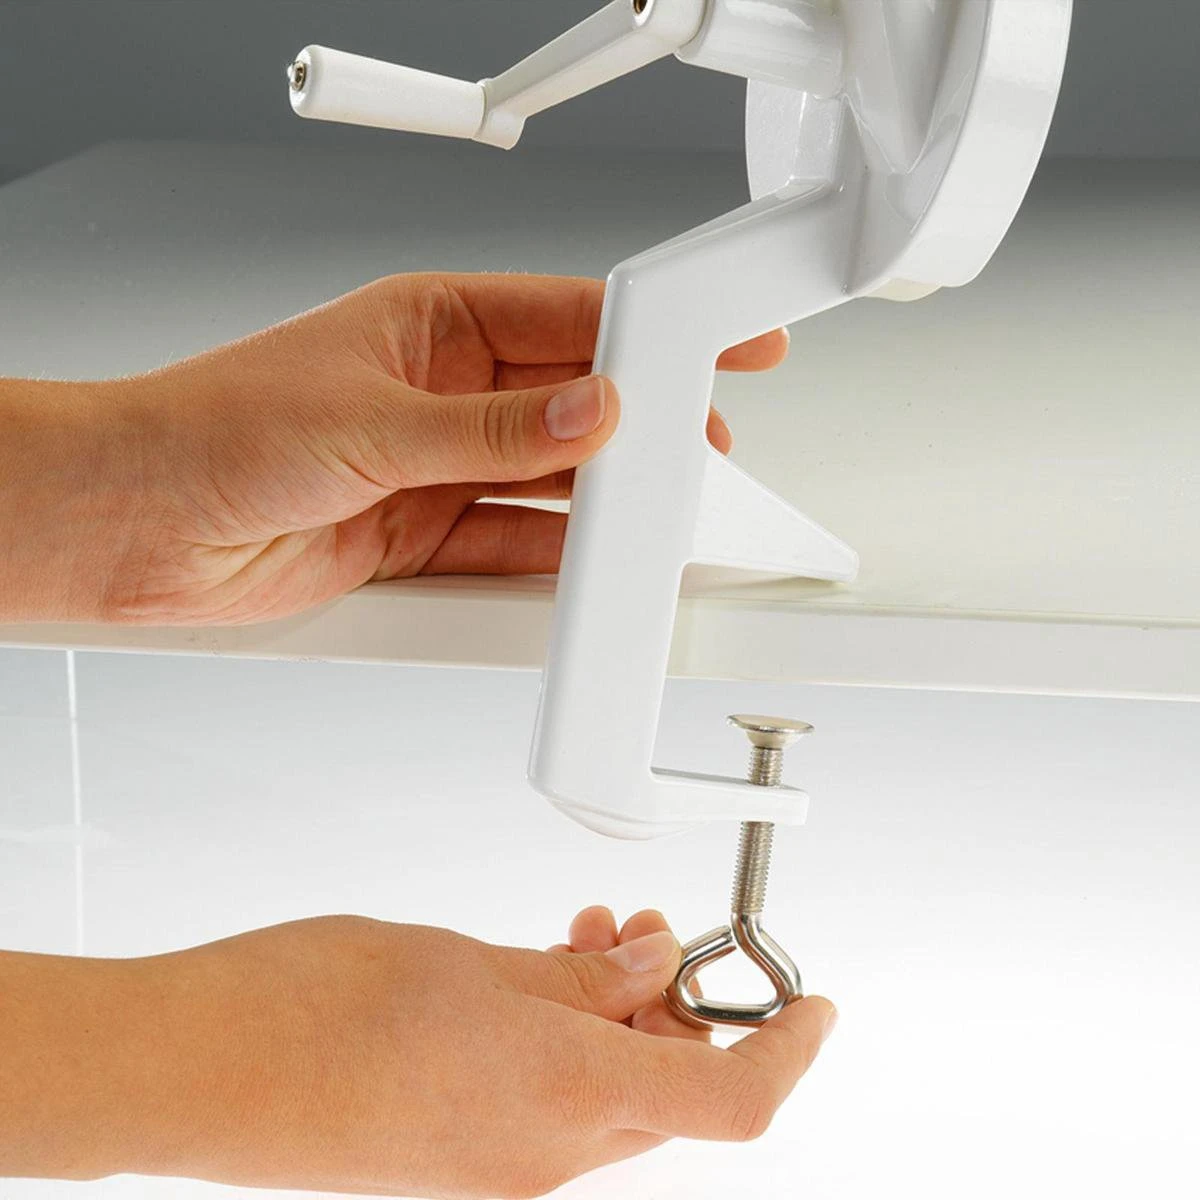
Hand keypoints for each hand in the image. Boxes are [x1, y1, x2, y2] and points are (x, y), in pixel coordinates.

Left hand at [0, 273, 788, 623]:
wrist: (137, 525)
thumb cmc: (213, 430)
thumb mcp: (371, 419)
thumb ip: (494, 429)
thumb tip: (593, 414)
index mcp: (432, 325)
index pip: (567, 320)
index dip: (650, 333)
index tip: (715, 345)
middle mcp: (444, 397)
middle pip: (571, 412)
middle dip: (638, 435)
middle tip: (698, 455)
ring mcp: (437, 471)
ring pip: (548, 487)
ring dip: (597, 508)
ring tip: (651, 524)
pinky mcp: (423, 541)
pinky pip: (511, 549)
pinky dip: (551, 565)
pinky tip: (587, 570)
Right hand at [0, 914, 835, 1195]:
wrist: (202, 1069)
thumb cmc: (316, 1006)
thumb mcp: (474, 962)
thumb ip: (578, 974)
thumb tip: (651, 964)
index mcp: (567, 1098)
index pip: (734, 1099)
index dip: (791, 1049)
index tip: (814, 1006)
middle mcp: (546, 1156)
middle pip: (673, 1090)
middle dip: (683, 1004)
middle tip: (650, 928)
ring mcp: (501, 1169)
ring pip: (615, 1095)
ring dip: (623, 1015)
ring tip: (589, 936)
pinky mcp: (462, 1162)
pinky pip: (556, 1105)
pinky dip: (572, 1041)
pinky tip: (537, 982)